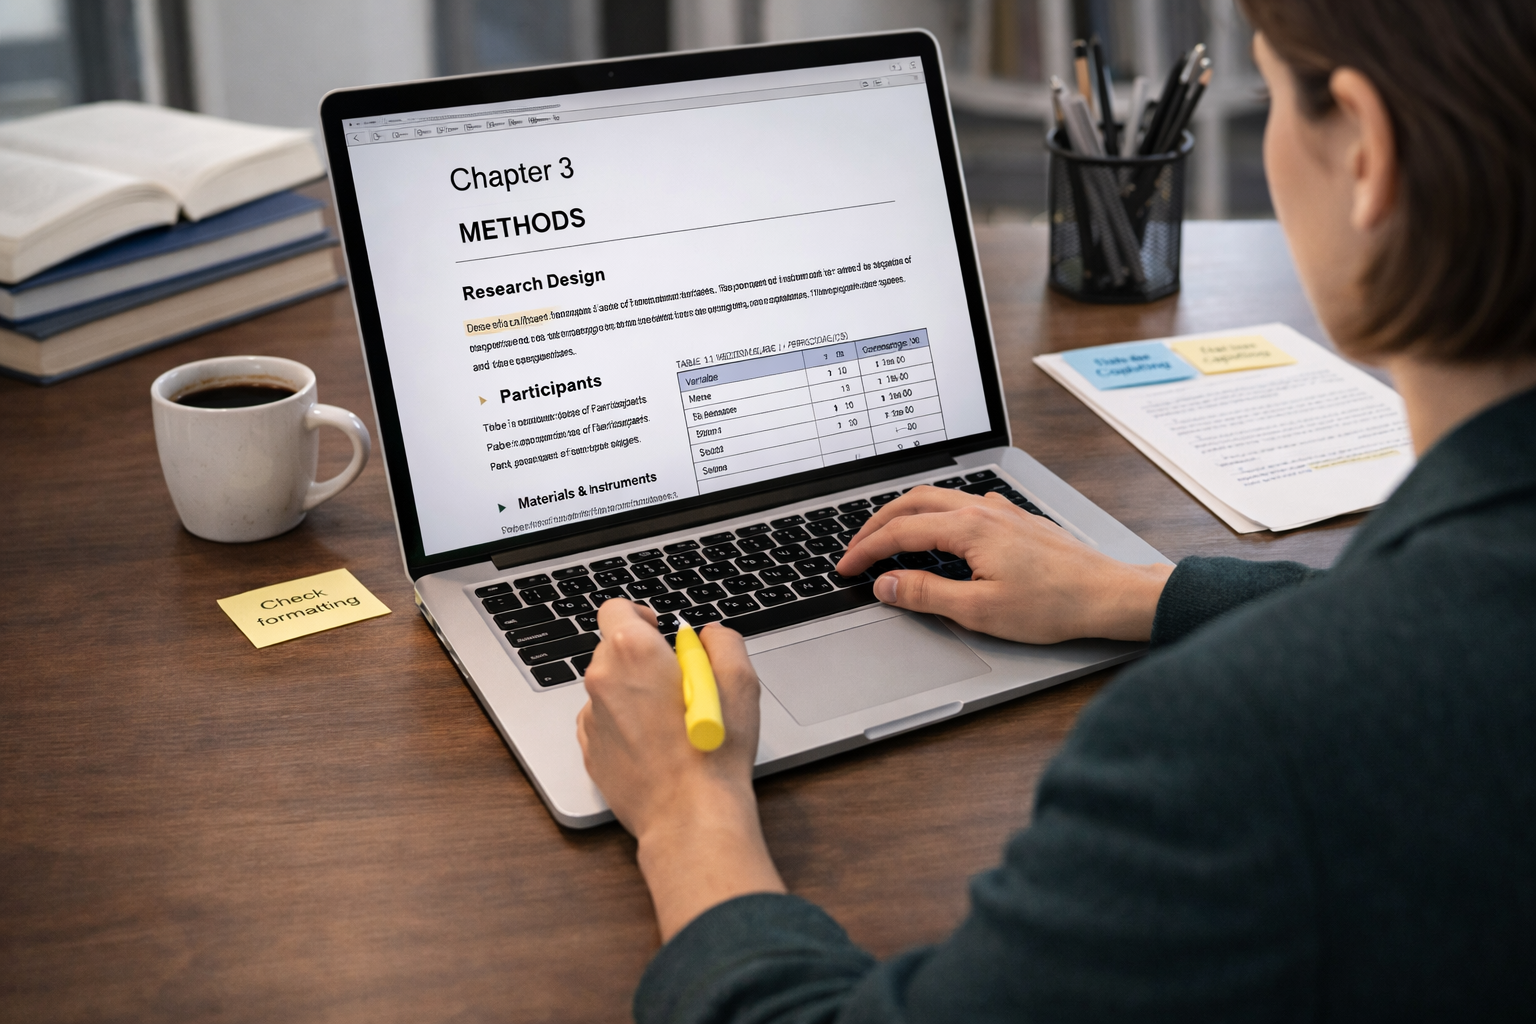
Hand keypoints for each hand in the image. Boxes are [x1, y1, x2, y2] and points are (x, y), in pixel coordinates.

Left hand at [577, 599, 783, 939]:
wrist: (689, 816)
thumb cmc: (713, 752)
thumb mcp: (740, 681)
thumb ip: (723, 641)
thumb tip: (708, 635)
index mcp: (633, 652)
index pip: (616, 609)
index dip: (640, 616)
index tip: (659, 631)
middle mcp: (603, 680)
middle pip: (612, 649)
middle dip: (642, 658)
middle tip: (678, 681)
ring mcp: (591, 718)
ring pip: (609, 688)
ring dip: (633, 693)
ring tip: (669, 720)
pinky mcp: (590, 751)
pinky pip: (603, 723)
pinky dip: (624, 725)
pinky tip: (654, 744)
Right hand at [836, 486, 1172, 643]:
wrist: (1108, 594)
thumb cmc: (1054, 604)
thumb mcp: (979, 610)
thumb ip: (926, 594)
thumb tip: (886, 585)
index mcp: (968, 528)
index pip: (900, 532)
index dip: (866, 550)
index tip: (846, 567)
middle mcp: (982, 510)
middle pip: (912, 502)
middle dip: (876, 523)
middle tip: (855, 549)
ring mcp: (1001, 510)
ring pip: (937, 499)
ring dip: (904, 515)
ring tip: (885, 539)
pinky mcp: (1015, 519)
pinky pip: (961, 505)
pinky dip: (932, 515)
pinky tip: (936, 535)